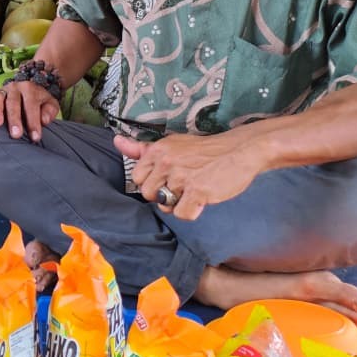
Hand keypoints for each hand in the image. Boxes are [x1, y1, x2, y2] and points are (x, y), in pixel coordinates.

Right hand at [0, 81, 58, 142]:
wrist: (30, 87)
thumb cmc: (40, 103)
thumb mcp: (51, 104)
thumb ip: (49, 111)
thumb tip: (44, 120)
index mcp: (30, 89)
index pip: (31, 105)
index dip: (33, 122)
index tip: (35, 138)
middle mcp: (15, 87)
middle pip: (13, 102)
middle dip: (14, 119)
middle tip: (15, 135)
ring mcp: (1, 90)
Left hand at [115, 132, 266, 220]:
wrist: (239, 150)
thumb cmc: (205, 150)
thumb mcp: (171, 144)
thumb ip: (142, 148)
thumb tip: (116, 142)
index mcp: (158, 150)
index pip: (137, 177)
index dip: (152, 182)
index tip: (167, 178)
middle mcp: (166, 162)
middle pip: (148, 194)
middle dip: (163, 195)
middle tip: (182, 186)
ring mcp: (181, 177)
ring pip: (165, 206)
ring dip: (178, 204)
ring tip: (192, 191)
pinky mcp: (197, 191)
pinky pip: (182, 214)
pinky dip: (191, 213)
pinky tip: (200, 201)